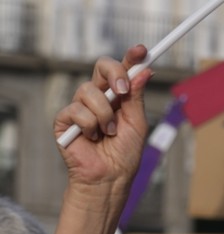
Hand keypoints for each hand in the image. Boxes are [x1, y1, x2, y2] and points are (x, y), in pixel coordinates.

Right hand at [54, 45, 149, 191]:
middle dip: (114, 74)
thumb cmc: (125, 154)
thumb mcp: (137, 124)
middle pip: (101, 67)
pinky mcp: (64, 119)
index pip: (121, 71)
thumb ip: (137, 98)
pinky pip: (77, 110)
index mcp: (117, 97)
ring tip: (108, 134)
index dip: (130, 58)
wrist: (110, 178)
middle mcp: (97, 97)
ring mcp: (80, 107)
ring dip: (104, 115)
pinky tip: (93, 138)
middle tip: (123, 91)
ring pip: (89, 91)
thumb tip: (145, 72)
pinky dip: (90, 126)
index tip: (142, 51)